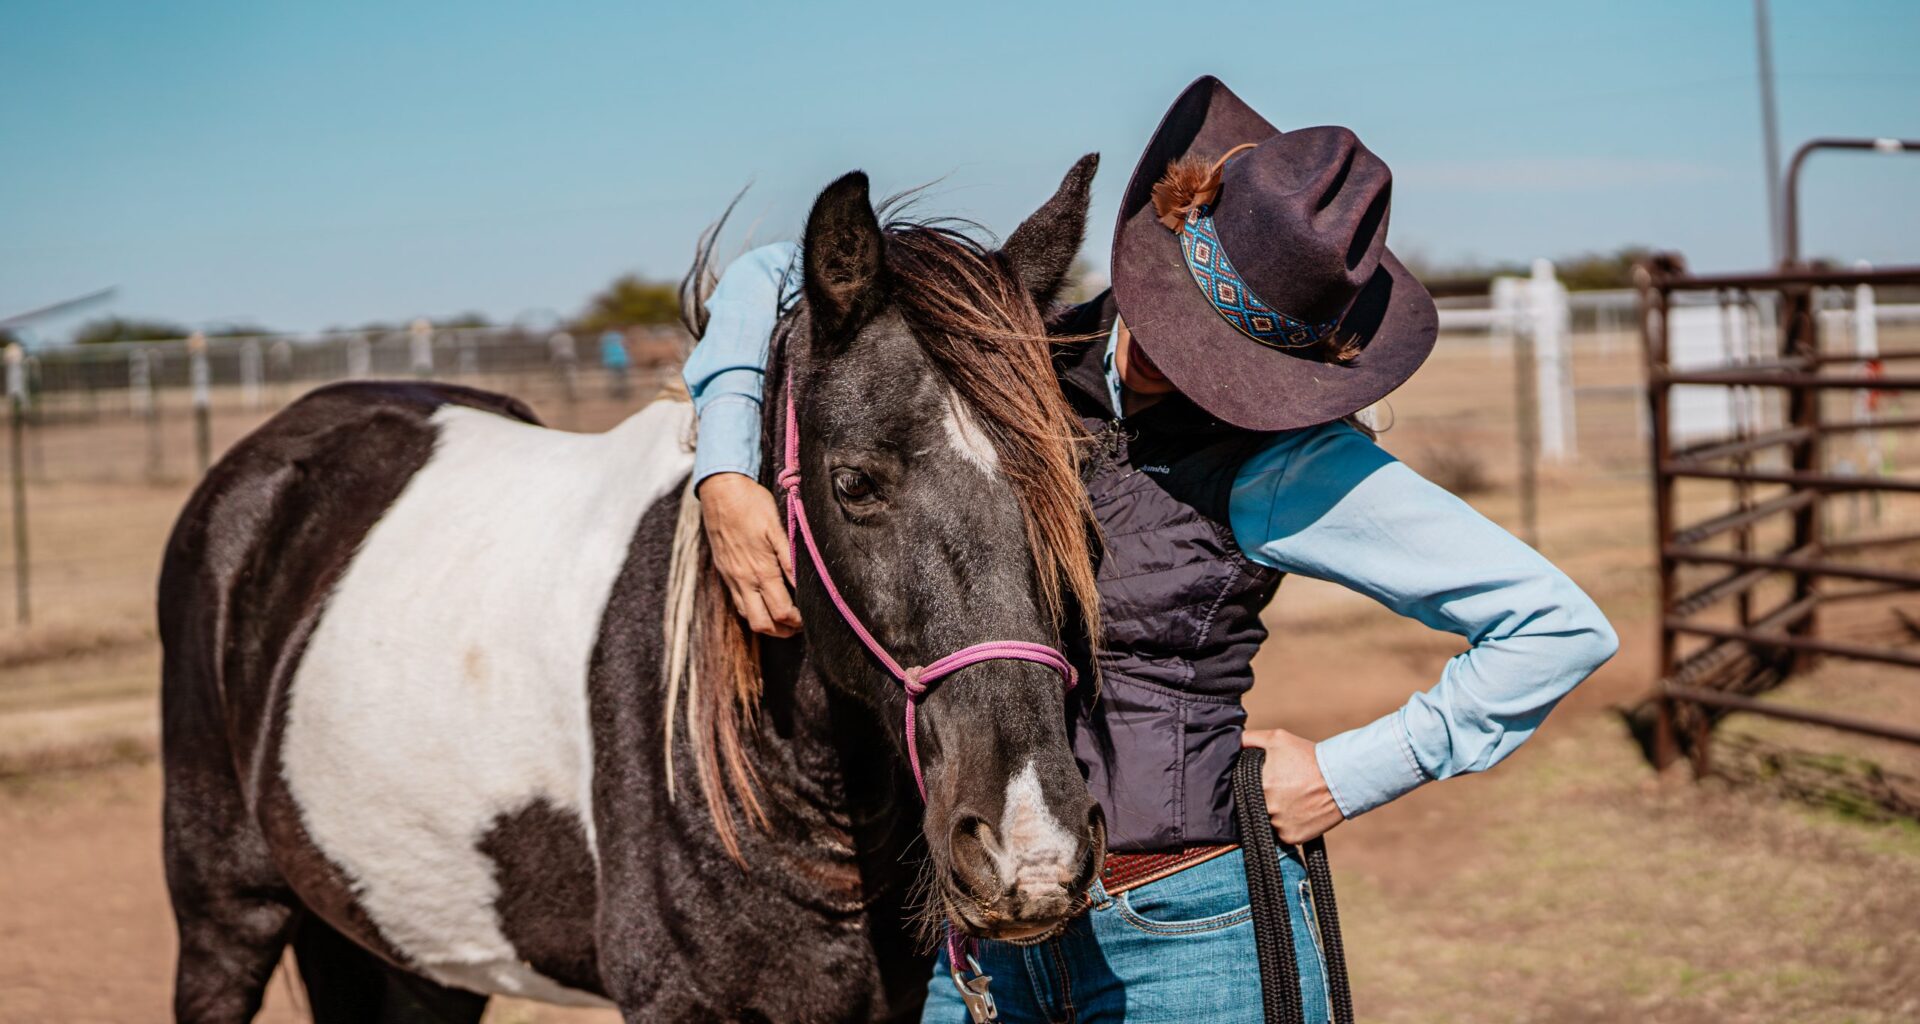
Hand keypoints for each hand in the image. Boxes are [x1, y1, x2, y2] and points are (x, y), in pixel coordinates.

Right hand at [698, 472, 802, 637]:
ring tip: (784, 618)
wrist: (720, 490)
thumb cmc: (752, 505)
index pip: (781, 612)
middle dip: (782, 631)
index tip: (809, 618)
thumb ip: (790, 560)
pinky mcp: (724, 571)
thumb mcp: (777, 529)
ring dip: (766, 623)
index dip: (797, 621)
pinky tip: (763, 601)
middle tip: (799, 625)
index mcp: (761, 570)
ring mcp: (731, 577)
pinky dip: (752, 609)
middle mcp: (744, 579)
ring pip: (747, 616)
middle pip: (762, 624)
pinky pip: (737, 601)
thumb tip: (803, 586)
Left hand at [1241, 728, 1344, 844]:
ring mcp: (1277, 824)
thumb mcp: (1277, 738)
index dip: (1253, 786)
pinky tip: (1300, 812)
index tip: (1267, 780)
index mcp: (1257, 784)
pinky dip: (1288, 826)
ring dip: (1276, 813)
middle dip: (1265, 799)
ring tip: (1293, 800)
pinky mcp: (1290, 837)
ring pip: (1268, 821)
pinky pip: (1282, 834)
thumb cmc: (1308, 756)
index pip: (1242, 790)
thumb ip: (1250, 739)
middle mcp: (1264, 807)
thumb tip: (1231, 743)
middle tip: (1283, 789)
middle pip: (1255, 806)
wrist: (1340, 779)